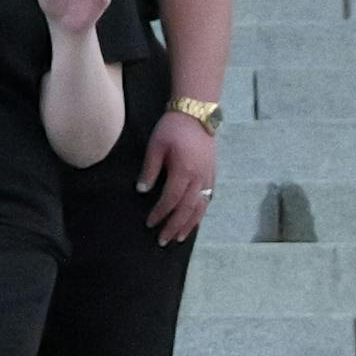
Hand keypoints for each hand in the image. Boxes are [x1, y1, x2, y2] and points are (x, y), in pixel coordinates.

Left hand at [136, 107, 217, 244]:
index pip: (170, 200)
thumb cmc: (172, 128)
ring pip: (200, 208)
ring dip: (189, 225)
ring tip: (178, 238)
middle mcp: (199, 179)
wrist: (196, 113)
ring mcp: (208, 178)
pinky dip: (199, 213)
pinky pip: (207, 200)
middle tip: (163, 241)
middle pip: (186, 209)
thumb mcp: (155, 146)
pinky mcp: (212, 175)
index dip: (160, 214)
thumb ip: (149, 169)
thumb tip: (142, 191)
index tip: (149, 224)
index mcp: (184, 171)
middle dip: (174, 226)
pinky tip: (193, 221)